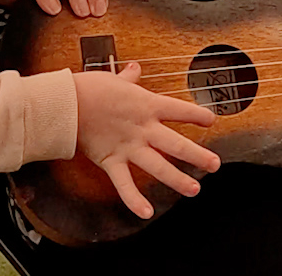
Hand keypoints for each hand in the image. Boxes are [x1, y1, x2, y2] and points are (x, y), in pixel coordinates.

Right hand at [73, 64, 218, 219]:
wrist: (67, 103)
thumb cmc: (90, 88)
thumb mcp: (114, 79)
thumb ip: (129, 78)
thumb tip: (134, 69)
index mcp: (146, 105)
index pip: (178, 109)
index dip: (196, 115)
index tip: (211, 120)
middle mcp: (143, 128)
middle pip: (176, 144)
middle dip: (198, 155)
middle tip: (215, 164)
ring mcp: (128, 147)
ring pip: (158, 166)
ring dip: (177, 179)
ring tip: (194, 190)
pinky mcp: (111, 161)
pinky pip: (124, 184)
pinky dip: (134, 199)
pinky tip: (146, 212)